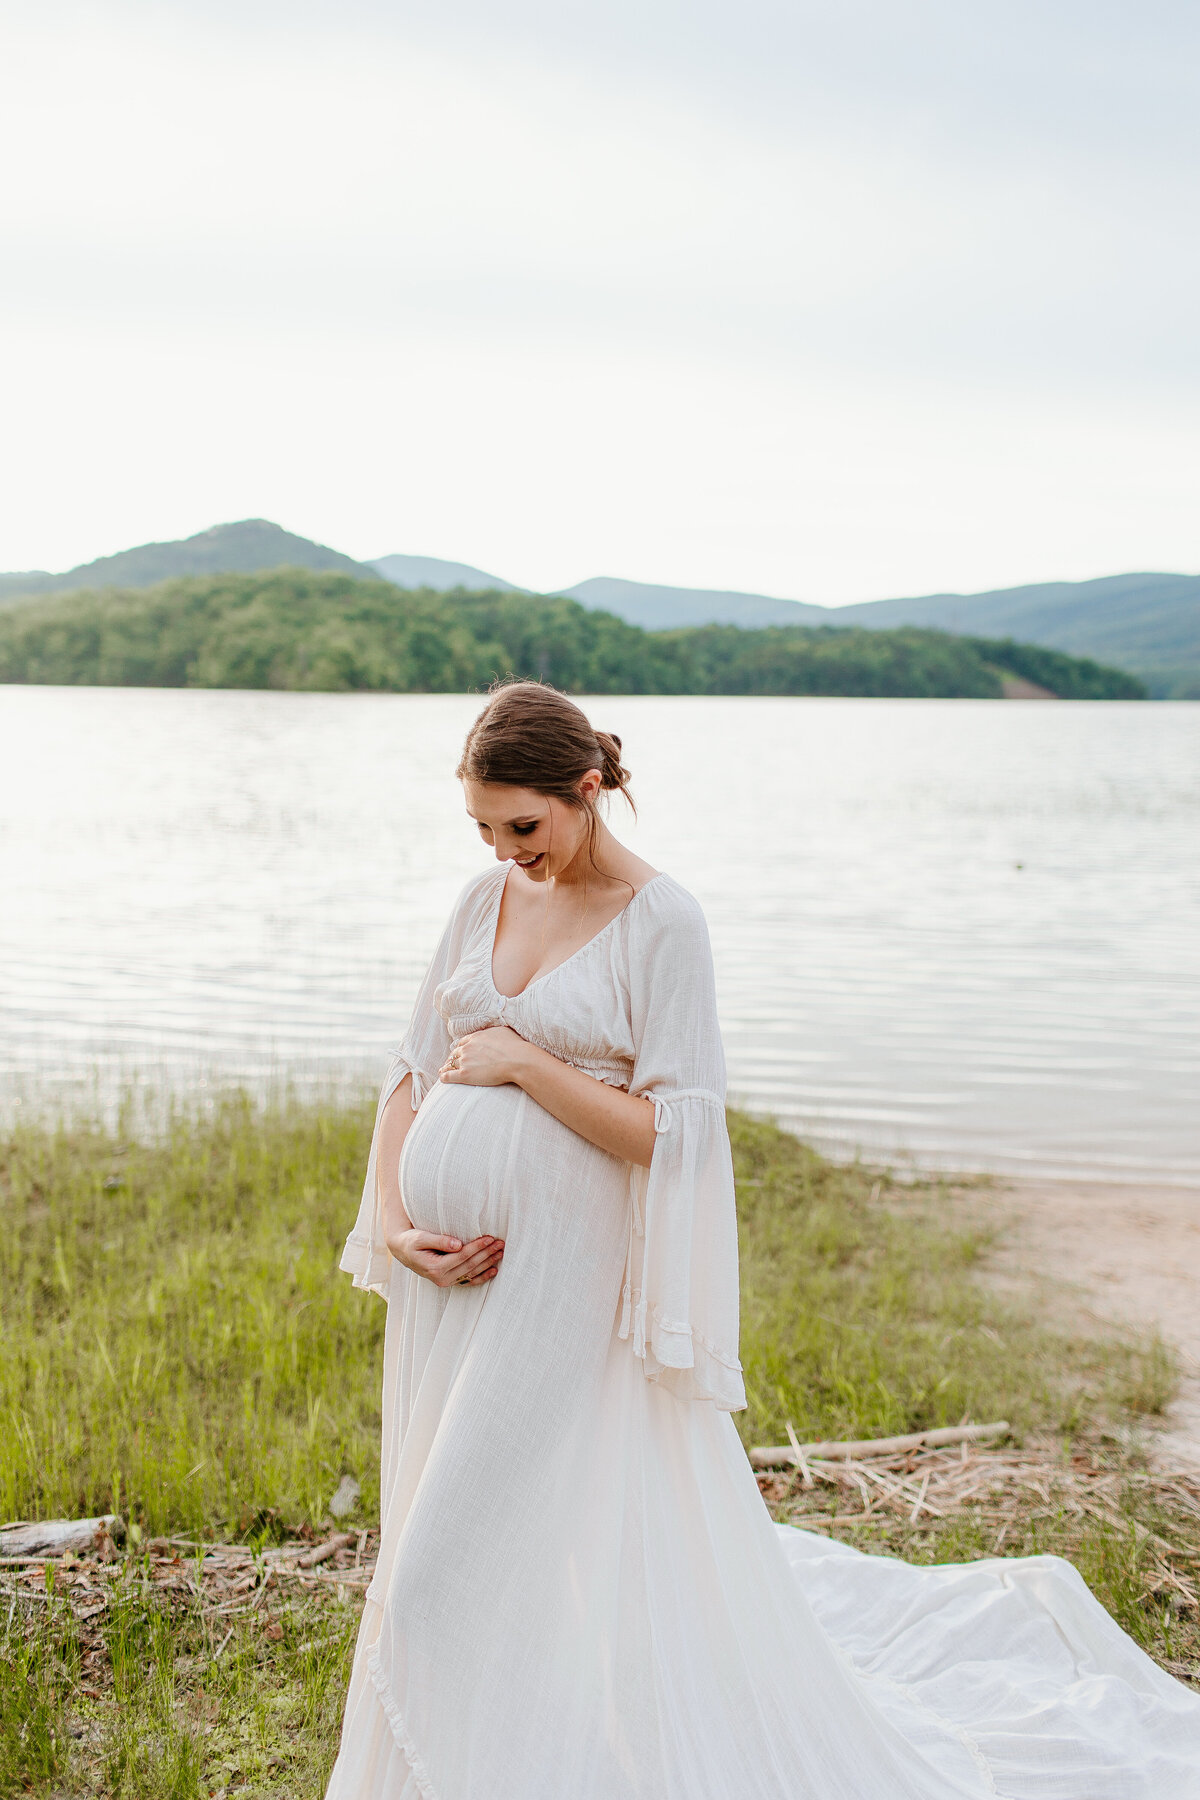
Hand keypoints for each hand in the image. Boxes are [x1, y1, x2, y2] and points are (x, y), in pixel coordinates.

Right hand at [387, 1226, 503, 1287]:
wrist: (403, 1250)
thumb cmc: (411, 1241)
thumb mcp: (421, 1238)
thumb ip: (439, 1241)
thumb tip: (458, 1244)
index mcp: (435, 1268)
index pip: (462, 1256)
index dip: (477, 1247)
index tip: (490, 1238)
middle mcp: (441, 1278)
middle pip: (470, 1265)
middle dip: (486, 1254)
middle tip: (501, 1243)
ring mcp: (446, 1282)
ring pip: (472, 1273)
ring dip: (488, 1263)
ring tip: (501, 1252)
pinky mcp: (449, 1281)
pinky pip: (469, 1281)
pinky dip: (482, 1276)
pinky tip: (494, 1270)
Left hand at [439, 1025, 535, 1087]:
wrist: (516, 1060)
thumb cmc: (514, 1046)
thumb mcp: (503, 1031)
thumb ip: (494, 1032)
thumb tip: (495, 1032)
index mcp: (476, 1037)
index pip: (462, 1042)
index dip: (460, 1048)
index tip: (460, 1052)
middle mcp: (467, 1048)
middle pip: (455, 1053)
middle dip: (452, 1058)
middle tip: (450, 1062)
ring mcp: (465, 1061)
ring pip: (450, 1064)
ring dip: (446, 1067)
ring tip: (443, 1071)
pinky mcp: (464, 1074)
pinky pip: (449, 1076)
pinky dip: (444, 1077)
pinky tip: (442, 1078)